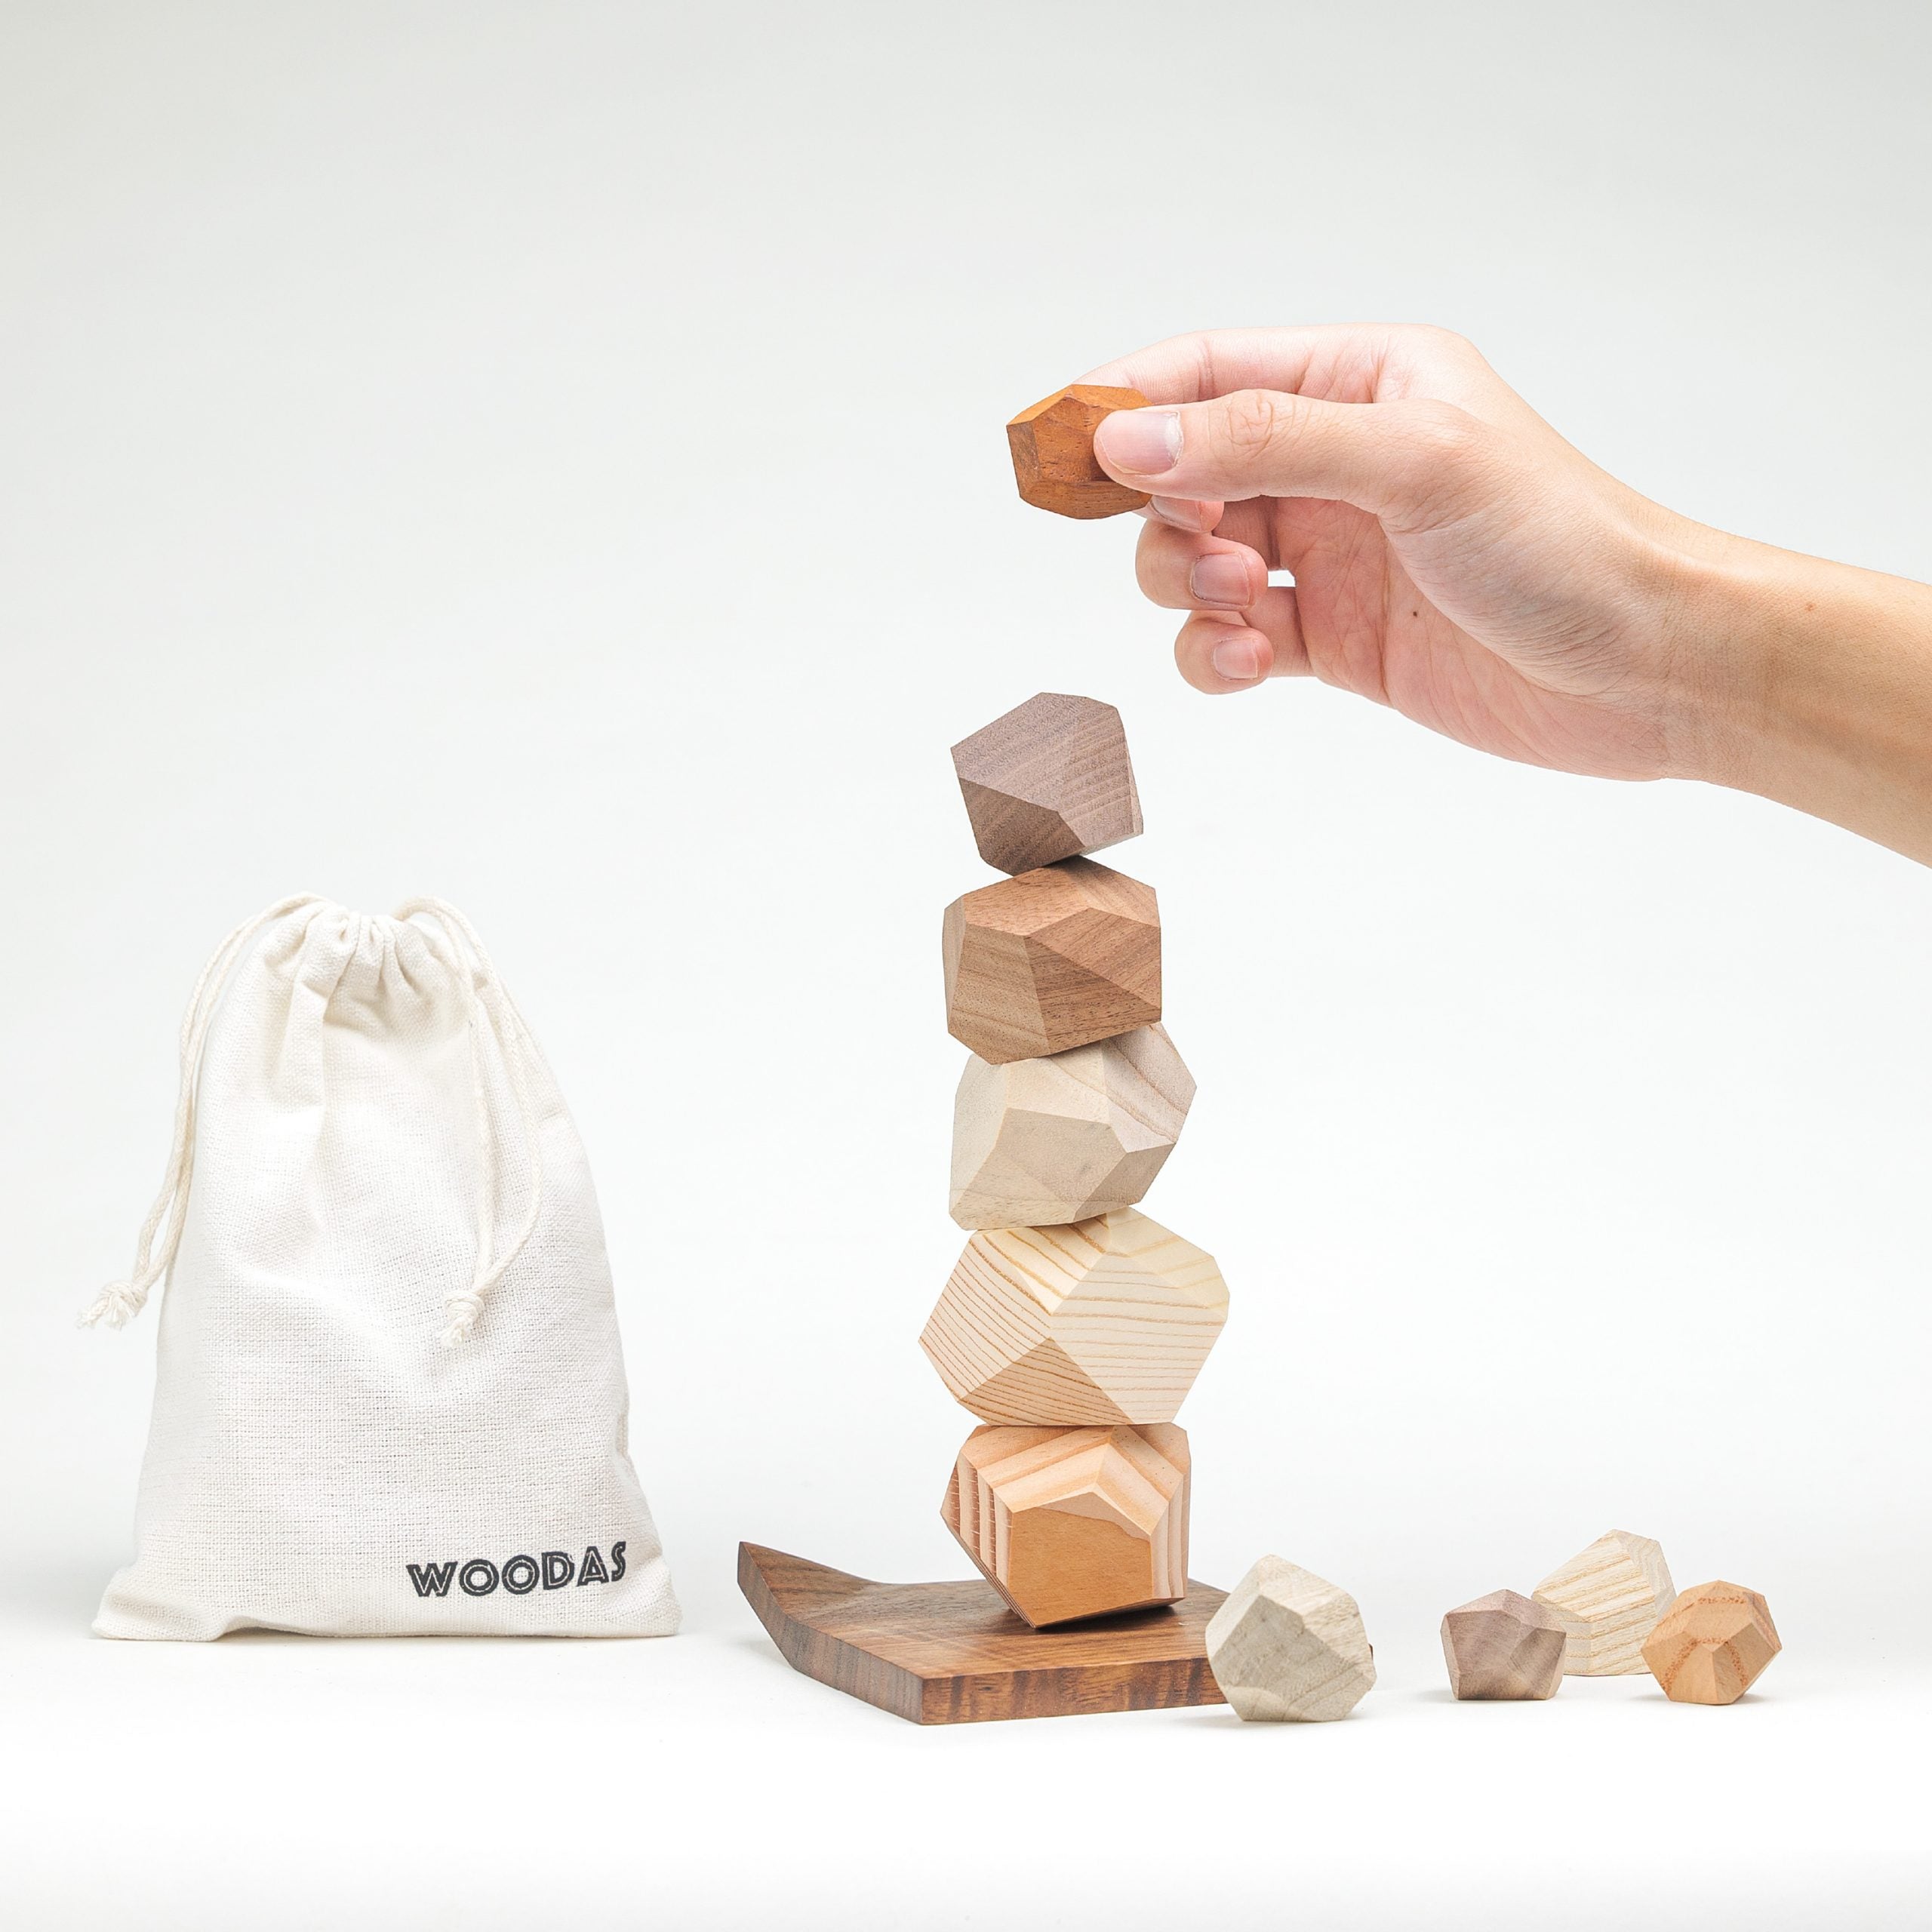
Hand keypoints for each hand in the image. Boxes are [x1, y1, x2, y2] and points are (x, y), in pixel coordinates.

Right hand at [1083, 325, 1732, 782]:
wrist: (1647, 666)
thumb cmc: (1560, 541)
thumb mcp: (1412, 462)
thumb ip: (1266, 440)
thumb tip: (1131, 437)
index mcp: (1361, 381)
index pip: (1209, 370)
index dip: (1122, 403)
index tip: (1051, 447)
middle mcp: (1337, 461)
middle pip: (1183, 470)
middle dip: (1163, 513)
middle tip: (1206, 548)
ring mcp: (1329, 553)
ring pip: (1192, 557)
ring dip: (1187, 586)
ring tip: (1244, 608)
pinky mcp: (1331, 640)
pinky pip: (1227, 639)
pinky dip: (1213, 656)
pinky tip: (1248, 664)